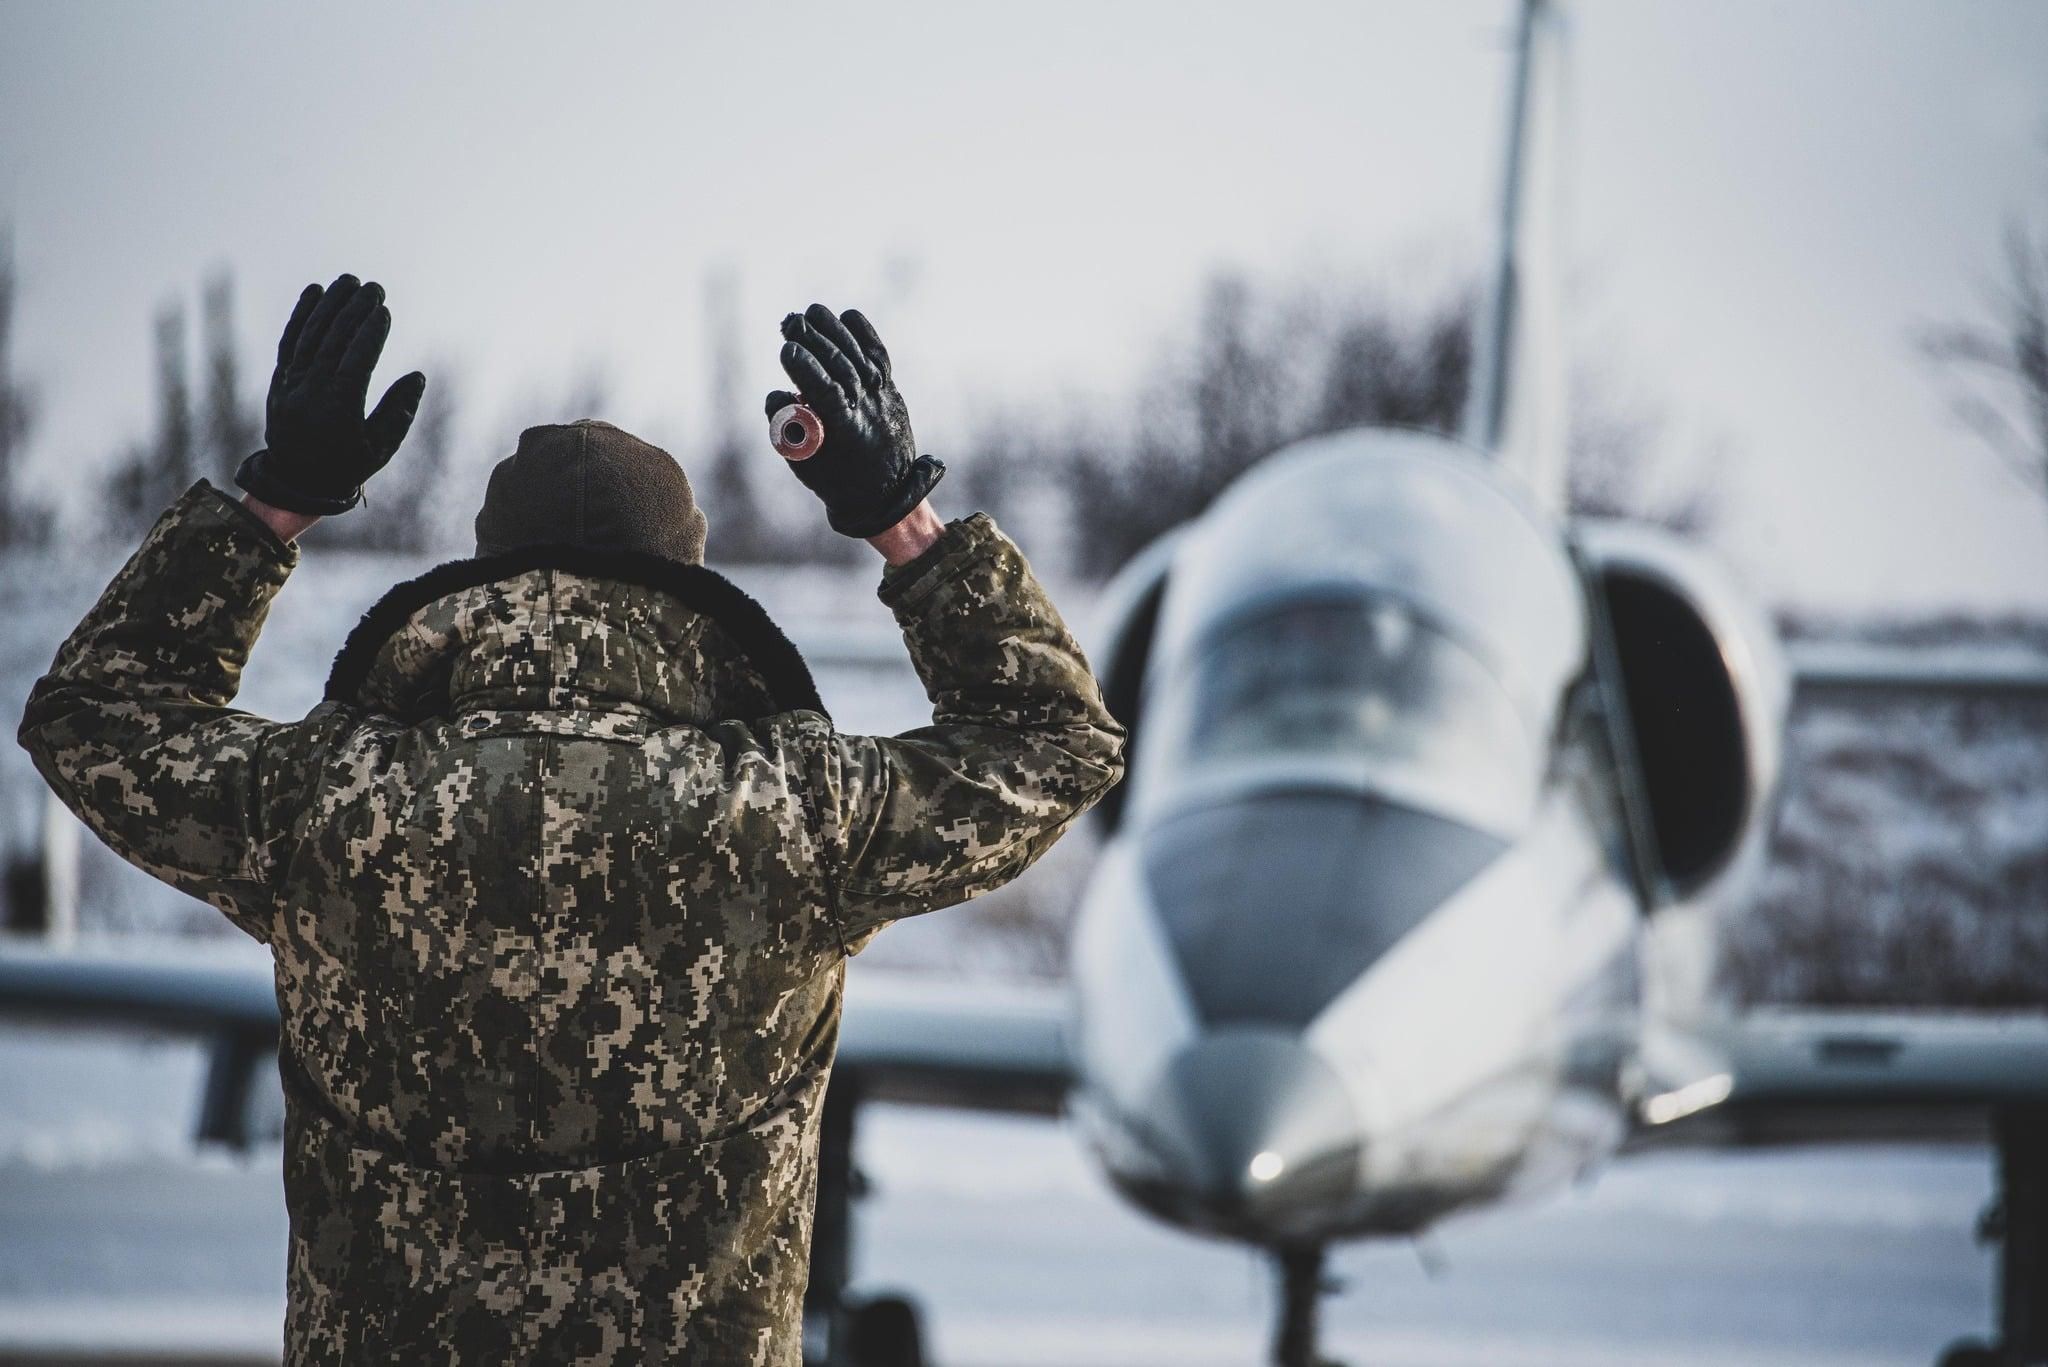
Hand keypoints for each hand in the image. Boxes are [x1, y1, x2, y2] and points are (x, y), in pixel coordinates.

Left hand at [233, 274, 426, 515]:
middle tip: (374, 287)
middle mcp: (309, 393)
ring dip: (330, 304)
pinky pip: (290, 340)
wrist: (296, 483)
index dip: (370, 333)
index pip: (355, 362)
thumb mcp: (381, 448)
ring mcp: (290, 384)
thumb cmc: (347, 466)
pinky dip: (302, 315)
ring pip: (310, 335)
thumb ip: (400, 411)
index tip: (384, 309)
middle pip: (333, 341)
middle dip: (354, 310)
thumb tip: (418, 376)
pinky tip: (315, 292)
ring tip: (349, 281)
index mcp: (337, 411)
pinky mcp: (279, 379)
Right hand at [766, 303, 943, 538]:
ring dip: (834, 330)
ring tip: (811, 313)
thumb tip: (776, 394)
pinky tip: (846, 316)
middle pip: (841, 366)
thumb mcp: (804, 463)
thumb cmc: (834, 478)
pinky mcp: (889, 387)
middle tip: (791, 323)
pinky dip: (864, 334)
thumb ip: (786, 429)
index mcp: (847, 430)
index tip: (786, 350)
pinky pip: (878, 354)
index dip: (806, 369)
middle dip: (814, 341)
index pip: (828, 391)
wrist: (887, 491)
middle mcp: (868, 408)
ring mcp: (882, 395)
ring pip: (858, 354)